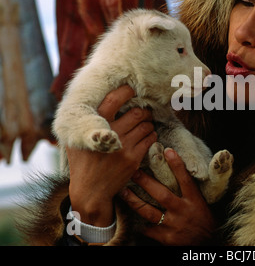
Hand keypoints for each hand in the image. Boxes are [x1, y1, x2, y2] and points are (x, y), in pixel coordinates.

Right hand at [68, 85, 156, 226]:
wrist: (91, 191)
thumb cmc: (83, 163)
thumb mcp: (76, 141)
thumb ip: (84, 123)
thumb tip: (90, 102)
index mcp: (94, 126)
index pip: (113, 100)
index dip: (125, 92)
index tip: (132, 90)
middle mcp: (110, 134)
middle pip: (136, 113)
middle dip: (144, 110)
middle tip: (144, 110)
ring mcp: (123, 147)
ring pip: (145, 125)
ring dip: (149, 122)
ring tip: (146, 123)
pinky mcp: (133, 158)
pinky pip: (150, 139)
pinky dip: (151, 134)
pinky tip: (148, 135)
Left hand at [120, 148, 215, 244]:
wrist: (209, 243)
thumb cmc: (204, 219)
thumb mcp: (201, 202)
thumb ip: (190, 190)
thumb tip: (178, 169)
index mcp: (194, 200)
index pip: (185, 179)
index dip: (177, 165)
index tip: (168, 151)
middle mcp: (183, 211)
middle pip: (162, 194)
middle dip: (146, 182)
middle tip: (134, 171)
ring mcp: (174, 225)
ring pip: (150, 212)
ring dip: (135, 201)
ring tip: (124, 191)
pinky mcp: (167, 238)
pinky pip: (149, 229)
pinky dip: (140, 223)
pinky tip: (130, 216)